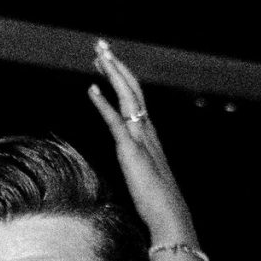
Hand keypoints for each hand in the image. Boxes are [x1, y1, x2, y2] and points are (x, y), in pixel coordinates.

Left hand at [85, 40, 192, 243]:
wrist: (169, 215)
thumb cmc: (157, 201)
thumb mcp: (143, 174)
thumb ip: (137, 161)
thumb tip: (131, 159)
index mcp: (148, 134)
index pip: (134, 97)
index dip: (120, 77)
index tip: (106, 62)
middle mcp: (146, 130)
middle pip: (131, 89)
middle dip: (115, 65)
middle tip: (101, 45)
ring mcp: (140, 138)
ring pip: (126, 97)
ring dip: (111, 74)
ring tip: (98, 55)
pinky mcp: (131, 151)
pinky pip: (115, 122)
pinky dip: (103, 104)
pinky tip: (91, 89)